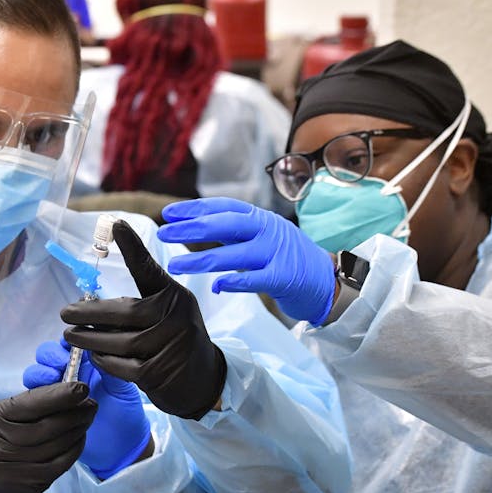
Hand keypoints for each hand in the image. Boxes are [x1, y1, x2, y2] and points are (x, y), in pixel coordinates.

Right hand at [0, 383, 95, 492]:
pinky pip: (58, 466)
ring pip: (57, 446)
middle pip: (49, 426)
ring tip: (87, 418)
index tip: (82, 387)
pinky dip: (73, 450)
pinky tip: (79, 439)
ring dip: (78, 430)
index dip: (60, 395)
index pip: (31, 405)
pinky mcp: (26, 488)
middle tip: (91, 403)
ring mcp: (14, 471)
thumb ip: (19, 407)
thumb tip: (60, 394)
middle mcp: (0, 447)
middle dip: (76, 412)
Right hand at [24, 340, 151, 478]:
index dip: (65, 341)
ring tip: (52, 380)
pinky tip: (48, 401)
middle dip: (49, 356)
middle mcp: (68, 374)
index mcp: (87, 363)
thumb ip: (110, 368)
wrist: (121, 449)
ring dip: (39, 373)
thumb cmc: (126, 415)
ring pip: (35, 375)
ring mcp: (56, 393)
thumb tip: (97, 344)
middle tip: (59, 364)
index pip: (69, 343)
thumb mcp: (122, 389)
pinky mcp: (46, 412)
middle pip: (47, 356)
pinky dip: (35, 395)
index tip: (69, 348)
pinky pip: (32, 399)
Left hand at [62, 220, 226, 420]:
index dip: (132, 247)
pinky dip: (103, 361)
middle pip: (124, 311)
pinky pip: (121, 366)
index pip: (149, 269)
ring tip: (72, 335)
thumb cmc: (175, 338)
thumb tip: (94, 298)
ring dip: (90, 339)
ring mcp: (170, 346)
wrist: (203, 378)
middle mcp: (176, 317)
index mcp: (175, 296)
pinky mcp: (159, 373)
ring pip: (119, 341)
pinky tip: (94, 356)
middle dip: (89, 313)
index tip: (115, 224)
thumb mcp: (168, 311)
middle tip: (65, 314)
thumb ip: (141, 301)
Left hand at [157, 197, 335, 325]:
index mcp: (260, 218)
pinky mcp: (284, 277)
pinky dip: (235, 281)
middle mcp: (267, 230)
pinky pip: (255, 279)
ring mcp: (276, 253)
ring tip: (176, 266)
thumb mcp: (261, 237)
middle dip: (192, 228)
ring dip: (201, 260)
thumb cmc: (286, 258)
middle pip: (225, 225)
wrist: (327, 280)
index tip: (168, 214)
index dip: (194, 208)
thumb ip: (233, 232)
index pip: (223, 207)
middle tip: (164, 233)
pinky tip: (216, 285)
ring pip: (234, 254)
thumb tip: (193, 226)